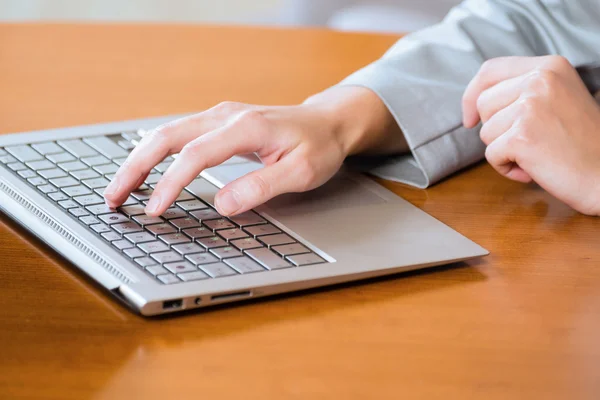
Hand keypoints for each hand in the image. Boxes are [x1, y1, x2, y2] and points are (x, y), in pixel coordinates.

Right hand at [103, 87, 405, 215]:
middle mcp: (227, 116)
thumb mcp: (302, 172)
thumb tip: (222, 204)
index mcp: (246, 127)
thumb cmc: (319, 146)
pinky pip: (178, 134)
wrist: (328, 122)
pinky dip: (155, 153)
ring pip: (167, 133)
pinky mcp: (220, 122)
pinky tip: (145, 170)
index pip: (195, 156)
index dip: (170, 184)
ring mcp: (221, 116)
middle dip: (135, 168)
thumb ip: (262, 186)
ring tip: (120, 188)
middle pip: (167, 137)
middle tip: (113, 199)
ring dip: (139, 160)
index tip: (154, 211)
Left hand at [462, 56, 599, 215]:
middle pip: (483, 103)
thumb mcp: (557, 99)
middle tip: (528, 142)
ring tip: (537, 155)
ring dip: (504, 151)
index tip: (469, 118)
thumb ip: (524, 90)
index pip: (490, 70)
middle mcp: (540, 80)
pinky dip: (506, 168)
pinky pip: (492, 155)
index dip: (472, 94)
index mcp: (549, 67)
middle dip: (495, 129)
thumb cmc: (581, 144)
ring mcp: (531, 107)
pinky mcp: (522, 136)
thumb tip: (475, 101)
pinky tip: (533, 170)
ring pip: (485, 132)